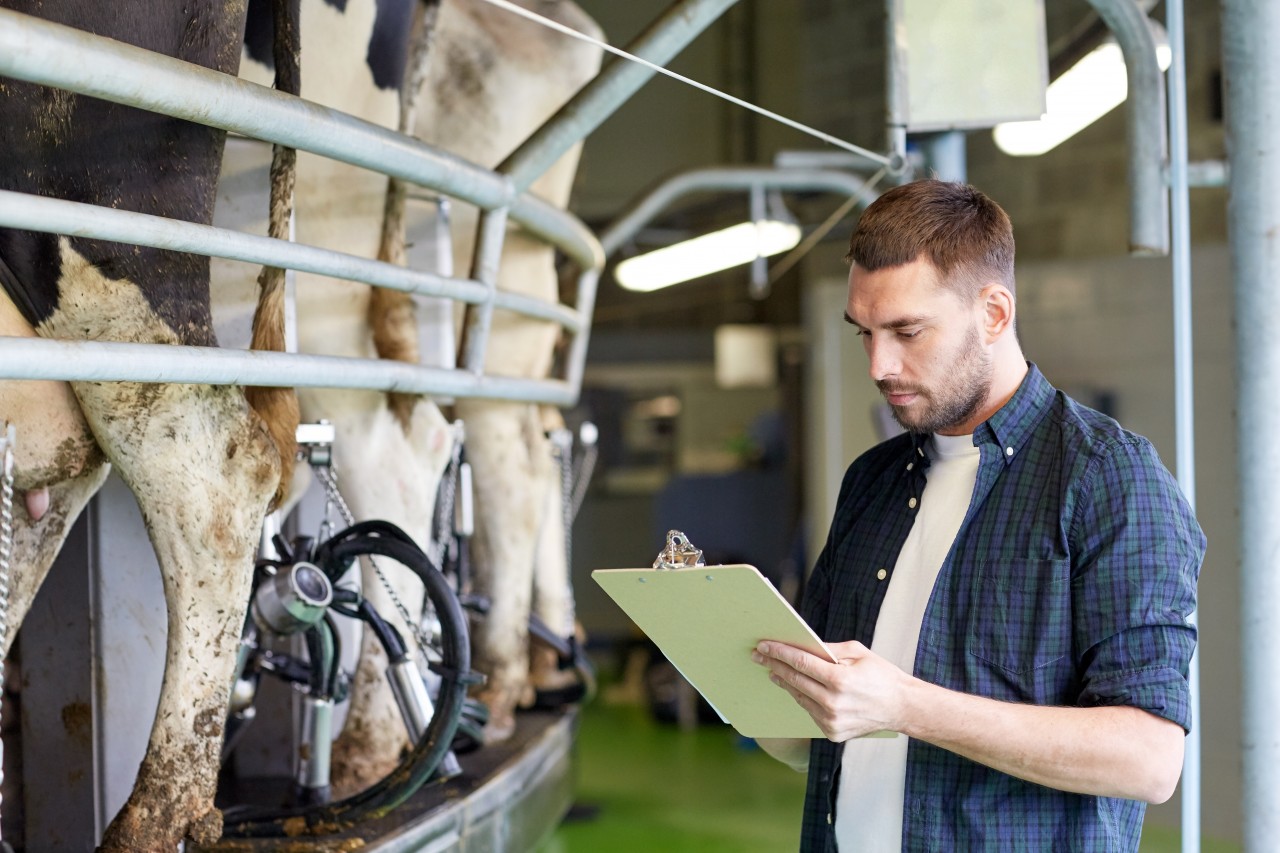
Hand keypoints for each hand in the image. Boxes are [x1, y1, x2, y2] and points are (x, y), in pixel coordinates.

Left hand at [752, 640, 910, 741]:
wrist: (902, 708)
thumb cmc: (881, 676)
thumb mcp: (858, 653)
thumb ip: (829, 649)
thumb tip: (802, 646)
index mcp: (840, 680)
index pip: (801, 663)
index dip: (779, 653)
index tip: (763, 645)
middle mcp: (833, 703)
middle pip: (794, 680)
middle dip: (774, 665)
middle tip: (758, 655)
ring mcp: (831, 721)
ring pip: (799, 697)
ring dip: (784, 682)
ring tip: (772, 670)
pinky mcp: (832, 733)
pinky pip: (810, 711)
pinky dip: (802, 697)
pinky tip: (794, 687)